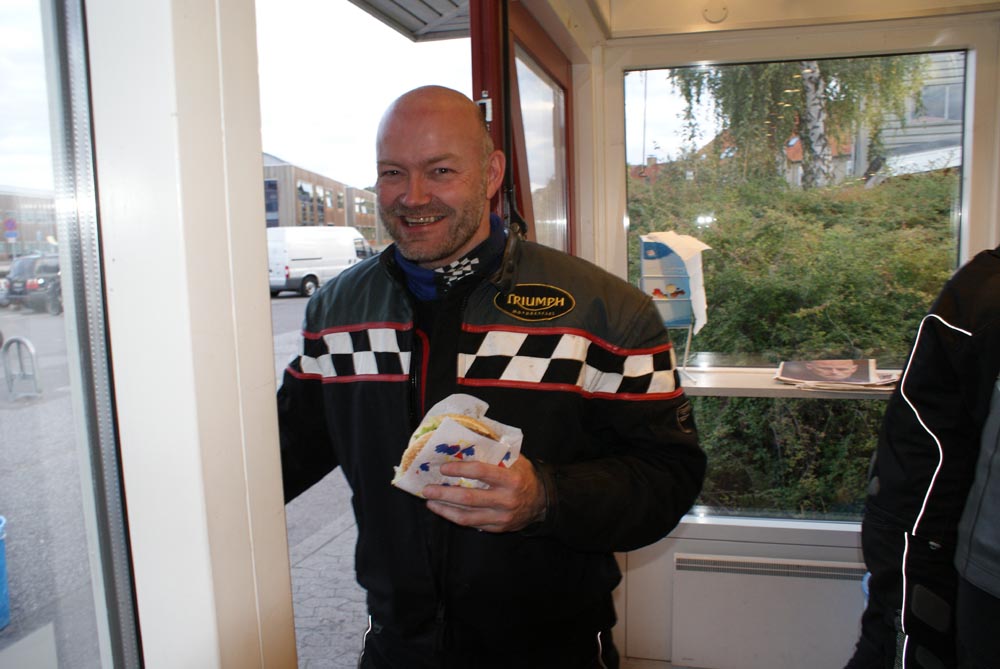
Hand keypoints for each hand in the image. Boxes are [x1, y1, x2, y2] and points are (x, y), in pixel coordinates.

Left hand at [422, 456, 545, 532]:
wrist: (542, 502)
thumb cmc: (524, 476)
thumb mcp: (516, 459)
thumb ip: (496, 451)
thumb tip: (470, 437)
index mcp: (511, 478)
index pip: (481, 472)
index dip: (460, 469)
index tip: (443, 468)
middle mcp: (506, 499)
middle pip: (469, 498)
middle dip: (444, 494)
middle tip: (427, 489)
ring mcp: (501, 516)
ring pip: (467, 516)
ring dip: (445, 509)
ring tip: (430, 502)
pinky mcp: (497, 528)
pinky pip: (472, 524)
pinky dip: (455, 517)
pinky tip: (444, 510)